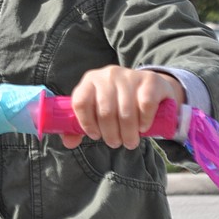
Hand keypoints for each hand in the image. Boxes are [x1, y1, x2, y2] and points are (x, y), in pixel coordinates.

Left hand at [60, 65, 185, 149]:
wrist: (149, 86)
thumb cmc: (117, 102)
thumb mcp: (97, 110)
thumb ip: (79, 127)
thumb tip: (69, 143)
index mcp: (90, 81)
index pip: (80, 102)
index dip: (86, 123)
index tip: (95, 136)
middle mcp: (107, 75)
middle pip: (105, 111)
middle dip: (110, 134)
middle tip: (116, 143)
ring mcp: (129, 75)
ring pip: (125, 111)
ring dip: (128, 133)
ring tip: (129, 141)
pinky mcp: (149, 80)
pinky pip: (145, 105)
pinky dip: (144, 121)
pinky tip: (142, 127)